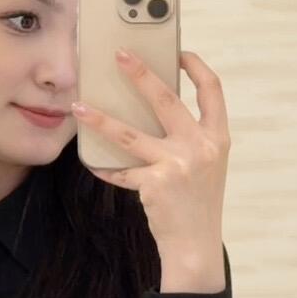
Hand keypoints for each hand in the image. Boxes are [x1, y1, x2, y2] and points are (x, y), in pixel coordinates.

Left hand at [73, 49, 230, 258]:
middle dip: (140, 74)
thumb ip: (188, 137)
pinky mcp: (154, 183)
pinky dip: (104, 167)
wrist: (196, 244)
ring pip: (129, 134)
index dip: (196, 67)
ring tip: (78, 107)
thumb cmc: (196, 202)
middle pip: (166, 100)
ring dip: (100, 119)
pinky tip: (91, 162)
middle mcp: (201, 147)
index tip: (178, 52)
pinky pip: (120, 170)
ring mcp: (178, 164)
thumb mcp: (205, 164)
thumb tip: (150, 110)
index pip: (213, 90)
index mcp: (218, 137)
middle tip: (119, 55)